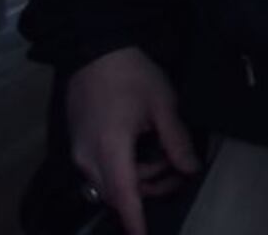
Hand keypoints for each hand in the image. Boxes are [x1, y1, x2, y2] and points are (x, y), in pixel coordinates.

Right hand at [63, 47, 199, 234]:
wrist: (95, 48)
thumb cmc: (131, 74)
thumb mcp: (163, 105)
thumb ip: (177, 141)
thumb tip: (190, 170)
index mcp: (109, 148)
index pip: (124, 196)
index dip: (135, 221)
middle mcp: (87, 156)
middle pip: (118, 192)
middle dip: (149, 191)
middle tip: (178, 173)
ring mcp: (79, 151)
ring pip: (110, 182)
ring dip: (138, 178)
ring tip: (165, 154)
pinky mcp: (77, 143)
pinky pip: (101, 169)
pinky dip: (125, 168)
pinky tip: (144, 149)